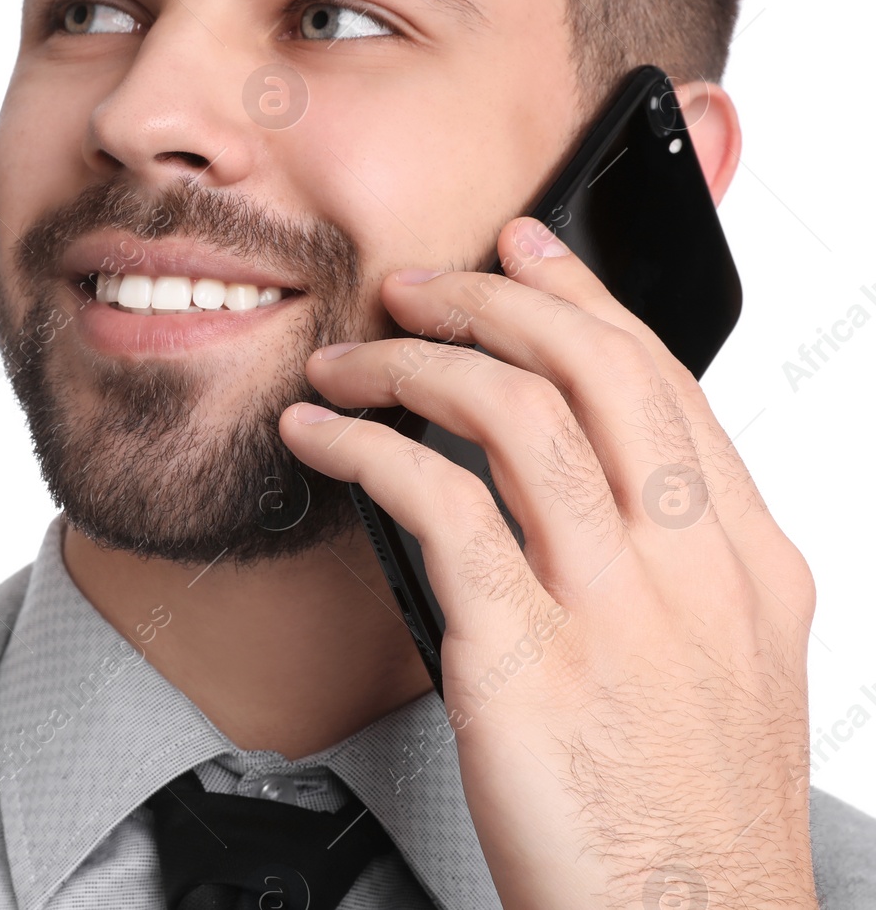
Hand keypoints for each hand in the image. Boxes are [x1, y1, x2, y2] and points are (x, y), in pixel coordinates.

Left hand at [279, 215, 816, 909]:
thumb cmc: (687, 817)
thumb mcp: (717, 673)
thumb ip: (665, 567)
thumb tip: (576, 481)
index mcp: (748, 564)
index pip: (664, 382)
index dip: (583, 299)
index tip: (525, 251)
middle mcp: (693, 571)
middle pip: (595, 371)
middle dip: (493, 300)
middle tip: (416, 283)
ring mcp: (616, 614)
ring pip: (517, 417)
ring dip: (414, 362)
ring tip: (347, 359)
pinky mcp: (526, 663)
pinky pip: (438, 508)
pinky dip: (366, 451)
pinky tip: (320, 438)